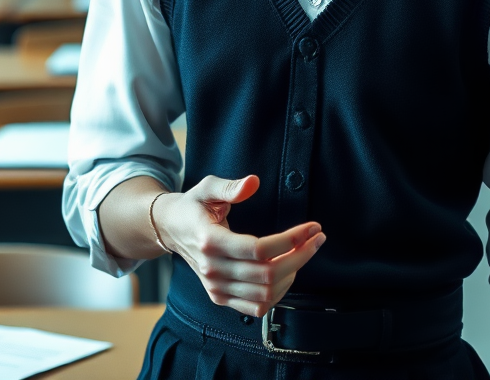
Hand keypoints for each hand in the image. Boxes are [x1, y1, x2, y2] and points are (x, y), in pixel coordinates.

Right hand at [155, 174, 325, 317]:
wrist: (172, 229)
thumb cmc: (193, 206)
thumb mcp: (207, 188)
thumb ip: (230, 186)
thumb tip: (253, 182)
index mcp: (210, 241)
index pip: (258, 249)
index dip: (290, 240)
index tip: (312, 226)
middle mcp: (212, 270)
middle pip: (267, 274)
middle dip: (301, 255)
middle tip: (317, 237)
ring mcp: (216, 288)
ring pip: (265, 294)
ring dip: (293, 274)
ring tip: (306, 251)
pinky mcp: (220, 297)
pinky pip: (256, 307)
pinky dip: (279, 295)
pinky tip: (289, 272)